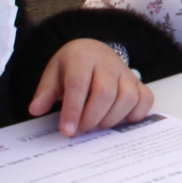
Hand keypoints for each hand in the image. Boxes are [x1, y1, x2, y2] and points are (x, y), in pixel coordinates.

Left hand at [29, 38, 152, 136]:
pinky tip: (119, 121)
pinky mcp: (139, 82)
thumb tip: (35, 110)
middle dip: (91, 118)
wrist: (92, 50)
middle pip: (105, 93)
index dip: (73, 110)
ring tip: (97, 125)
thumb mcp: (53, 74)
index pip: (79, 85)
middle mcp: (108, 63)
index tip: (67, 131)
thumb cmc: (71, 66)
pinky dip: (135, 115)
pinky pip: (145, 99)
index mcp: (83, 58)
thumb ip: (44, 92)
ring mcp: (126, 73)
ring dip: (111, 119)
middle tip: (80, 130)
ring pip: (127, 98)